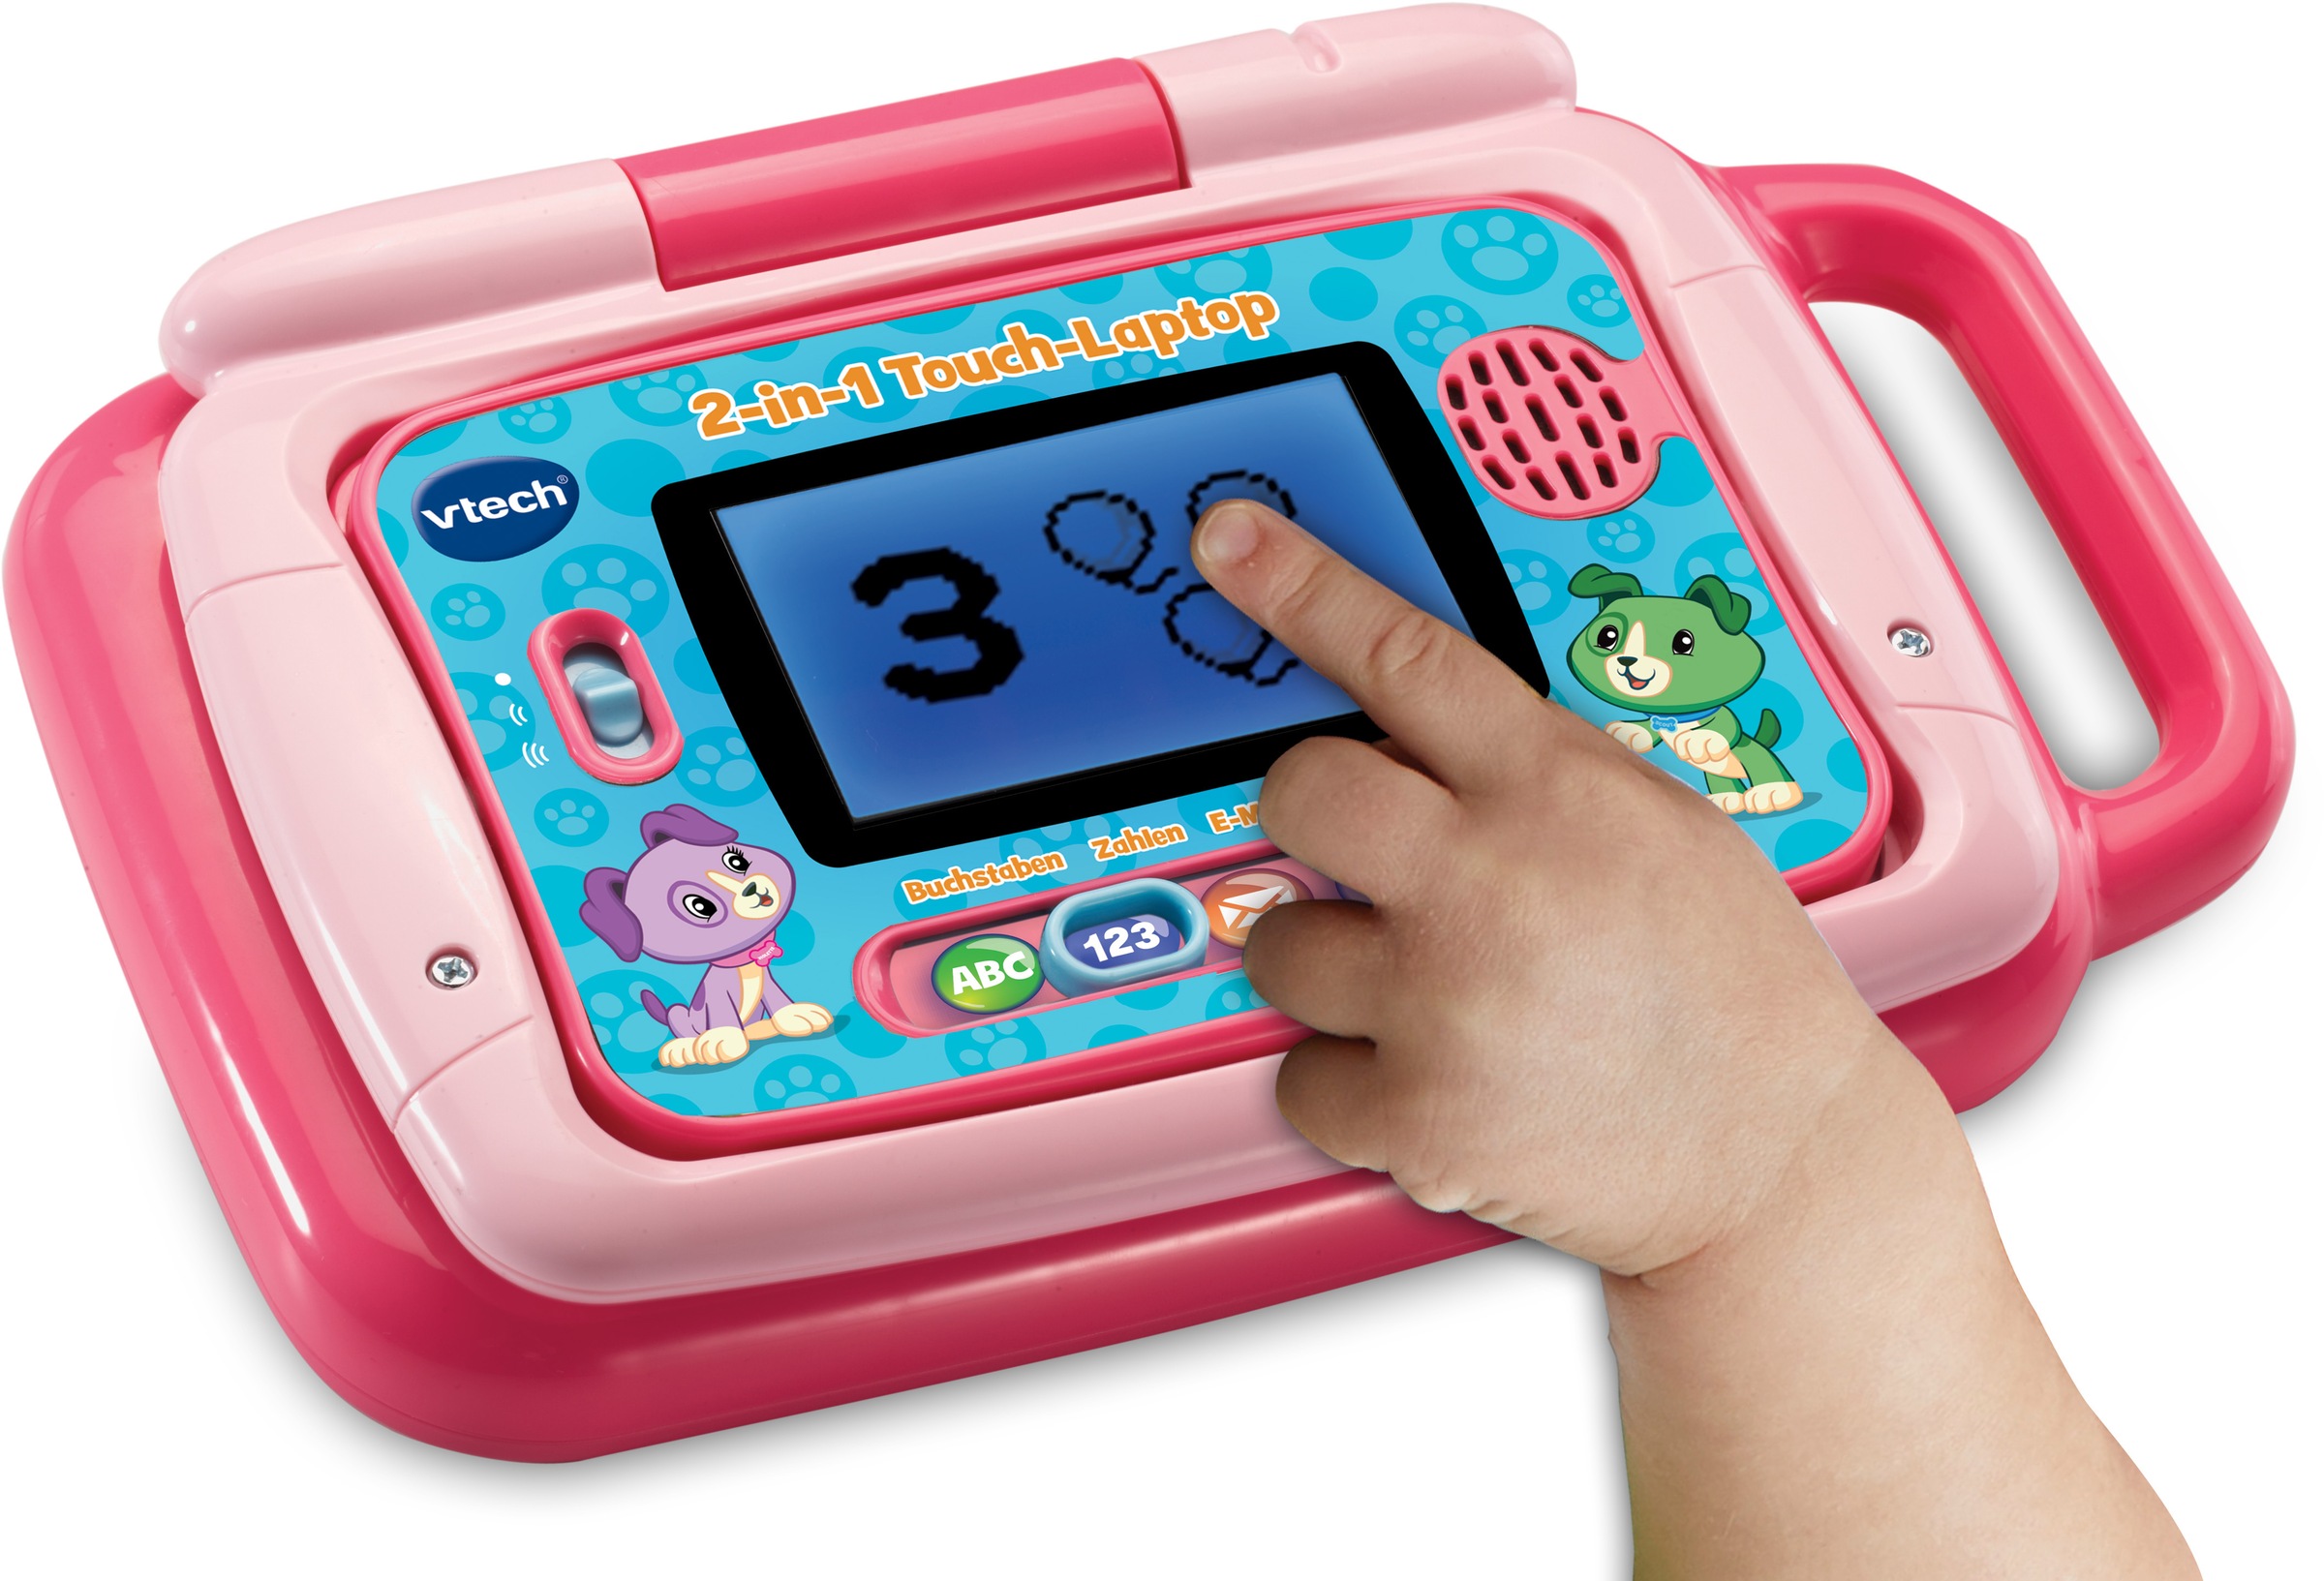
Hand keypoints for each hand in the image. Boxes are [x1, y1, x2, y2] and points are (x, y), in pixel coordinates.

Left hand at [1190, 499, 1894, 1274]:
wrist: (1776, 1154)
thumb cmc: (1725, 985)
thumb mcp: (1661, 820)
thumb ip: (1532, 764)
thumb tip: (1405, 730)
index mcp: (1559, 790)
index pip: (1404, 653)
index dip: (1300, 588)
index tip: (1228, 541)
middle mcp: (1492, 881)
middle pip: (1298, 791)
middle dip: (1310, 813)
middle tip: (1365, 855)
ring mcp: (1446, 1000)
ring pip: (1278, 940)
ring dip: (1331, 963)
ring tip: (1437, 993)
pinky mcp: (1416, 1114)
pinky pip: (1295, 1076)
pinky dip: (1348, 1084)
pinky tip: (1438, 1075)